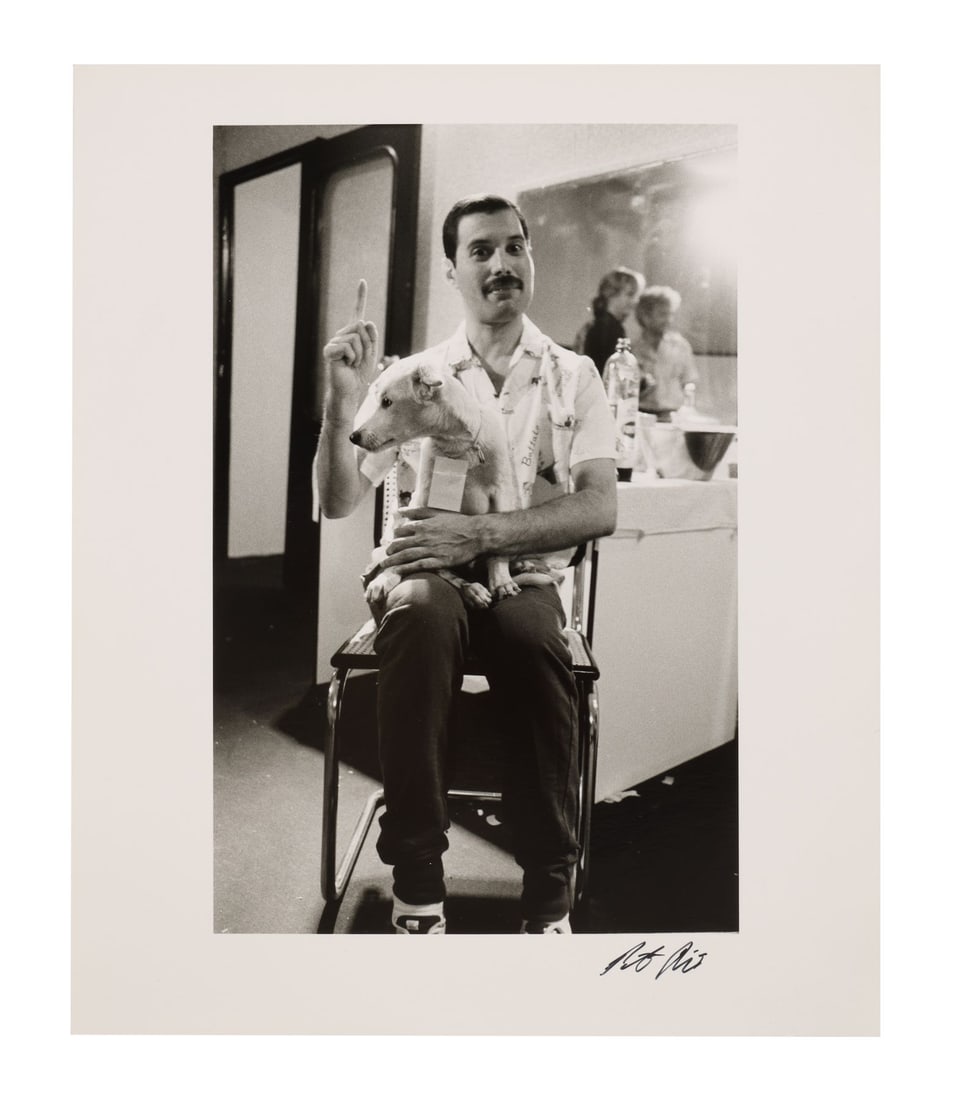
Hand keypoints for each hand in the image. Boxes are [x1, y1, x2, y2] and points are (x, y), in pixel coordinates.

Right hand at [322, 279, 379, 405]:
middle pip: (360, 327)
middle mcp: (341, 335)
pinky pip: (348, 346)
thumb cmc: (359, 373)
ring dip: (360, 354)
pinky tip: (346, 365)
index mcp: (352, 334)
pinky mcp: (329, 350)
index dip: (359, 297)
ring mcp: (334, 342)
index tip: (362, 281)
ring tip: (352, 364)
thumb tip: (367, 322)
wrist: (349, 389)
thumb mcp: (371, 353)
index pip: (357, 312)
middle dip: (366, 345)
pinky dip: (352, 358)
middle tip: (359, 359)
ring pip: (356, 337)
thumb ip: (371, 337)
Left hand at [382, 508, 484, 573]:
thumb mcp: (438, 513)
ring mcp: (430, 550)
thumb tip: (400, 511)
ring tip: (384, 565)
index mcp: (423, 525)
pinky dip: (406, 569)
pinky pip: (417, 566)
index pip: (402, 531)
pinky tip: (398, 571)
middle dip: (390, 551)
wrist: (476, 534)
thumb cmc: (459, 523)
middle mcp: (424, 537)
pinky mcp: (438, 561)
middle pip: (400, 545)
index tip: (391, 541)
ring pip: (406, 556)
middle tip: (385, 555)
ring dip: (393, 561)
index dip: (395, 537)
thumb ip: (418, 512)